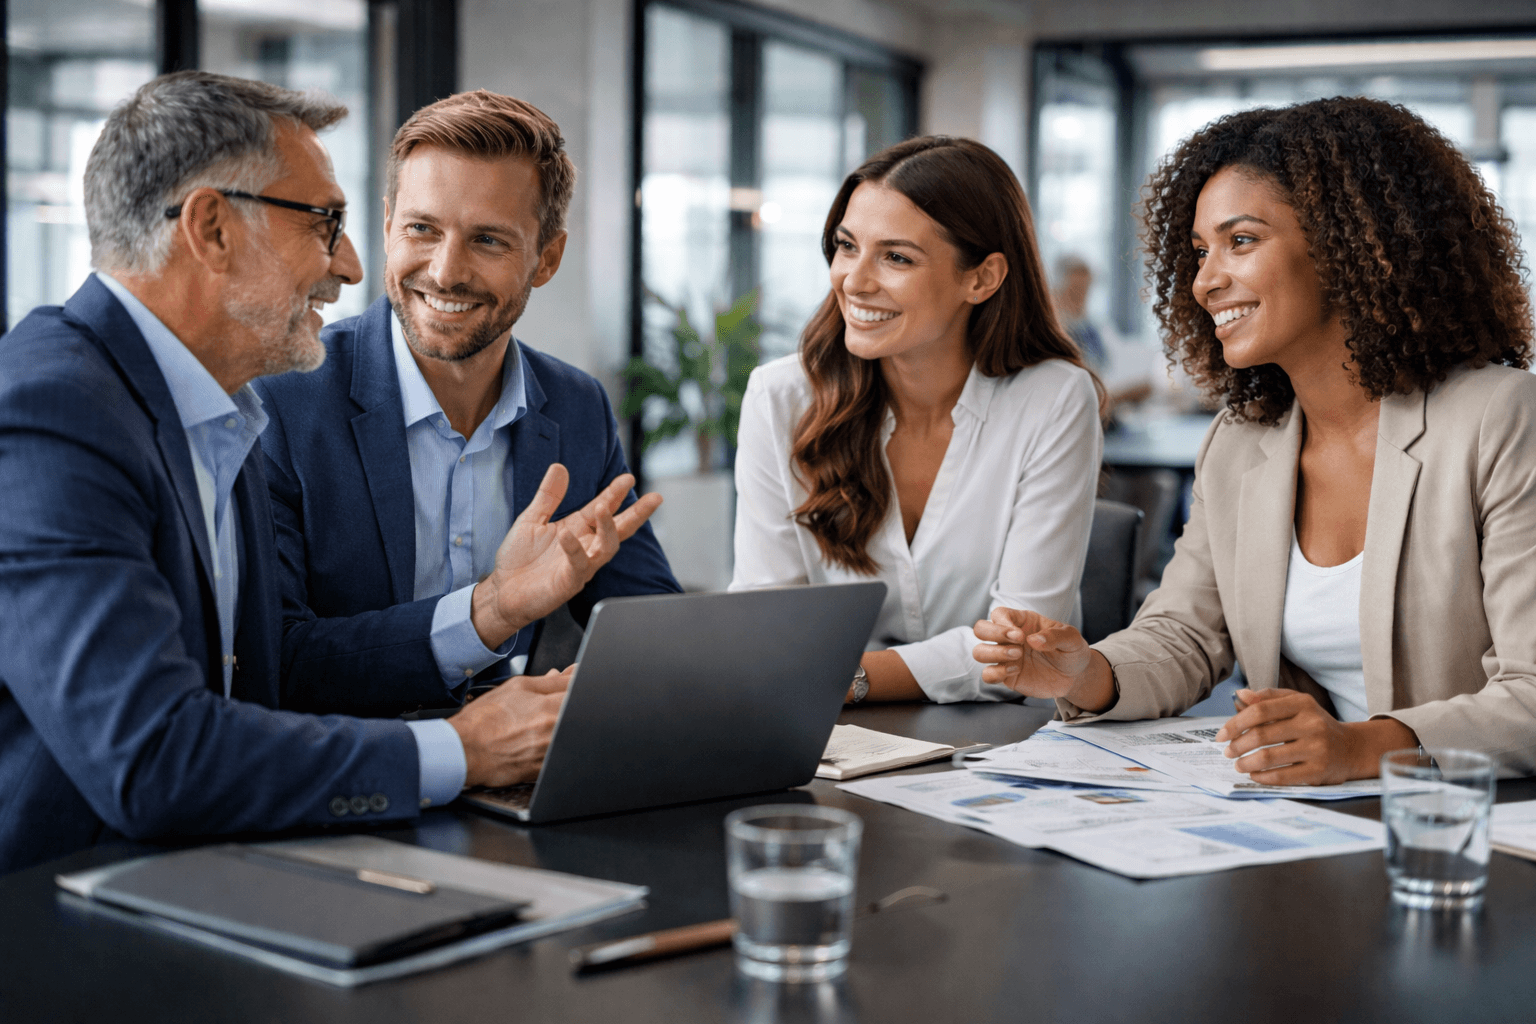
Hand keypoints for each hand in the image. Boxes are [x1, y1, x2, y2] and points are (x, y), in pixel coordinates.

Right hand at [449, 667, 572, 787]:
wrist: (466, 750)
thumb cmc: (485, 720)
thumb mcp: (517, 687)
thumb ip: (550, 681)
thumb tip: (572, 673)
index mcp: (550, 707)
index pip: (580, 692)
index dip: (577, 688)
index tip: (570, 689)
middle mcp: (554, 731)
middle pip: (580, 715)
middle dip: (568, 708)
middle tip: (546, 711)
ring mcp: (551, 752)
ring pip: (571, 734)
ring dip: (562, 727)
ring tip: (535, 728)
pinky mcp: (544, 770)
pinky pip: (561, 755)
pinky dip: (554, 747)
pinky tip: (534, 743)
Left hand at [471, 465, 662, 646]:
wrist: (502, 591)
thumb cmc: (519, 559)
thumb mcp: (532, 519)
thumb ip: (548, 495)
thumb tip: (559, 467)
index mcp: (578, 529)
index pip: (603, 508)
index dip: (615, 493)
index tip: (627, 478)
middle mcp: (585, 546)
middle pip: (619, 529)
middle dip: (638, 514)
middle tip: (655, 499)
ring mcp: (580, 565)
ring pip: (607, 547)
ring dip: (608, 527)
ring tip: (604, 507)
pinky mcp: (569, 582)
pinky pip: (579, 564)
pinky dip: (575, 548)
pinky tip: (568, 535)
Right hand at [971, 607, 1114, 711]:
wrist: (1075, 676)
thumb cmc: (1071, 651)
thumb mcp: (1072, 639)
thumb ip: (1055, 636)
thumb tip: (1033, 640)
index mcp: (1022, 622)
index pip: (999, 614)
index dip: (1003, 624)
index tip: (1020, 636)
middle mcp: (1008, 638)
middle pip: (980, 628)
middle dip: (992, 634)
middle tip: (1018, 646)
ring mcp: (1005, 657)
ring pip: (979, 652)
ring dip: (994, 654)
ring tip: (1018, 658)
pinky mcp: (1006, 676)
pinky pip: (987, 675)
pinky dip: (996, 674)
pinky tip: (1015, 671)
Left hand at [1213, 688, 1417, 784]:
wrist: (1351, 749)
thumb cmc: (1315, 724)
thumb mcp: (1296, 704)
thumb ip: (1268, 698)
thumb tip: (1240, 695)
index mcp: (1302, 703)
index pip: (1260, 710)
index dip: (1235, 723)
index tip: (1220, 735)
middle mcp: (1311, 724)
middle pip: (1261, 734)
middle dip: (1237, 745)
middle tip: (1227, 752)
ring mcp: (1317, 748)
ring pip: (1269, 757)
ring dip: (1246, 763)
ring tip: (1238, 764)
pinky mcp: (1319, 771)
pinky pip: (1283, 776)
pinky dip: (1262, 777)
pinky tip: (1254, 775)